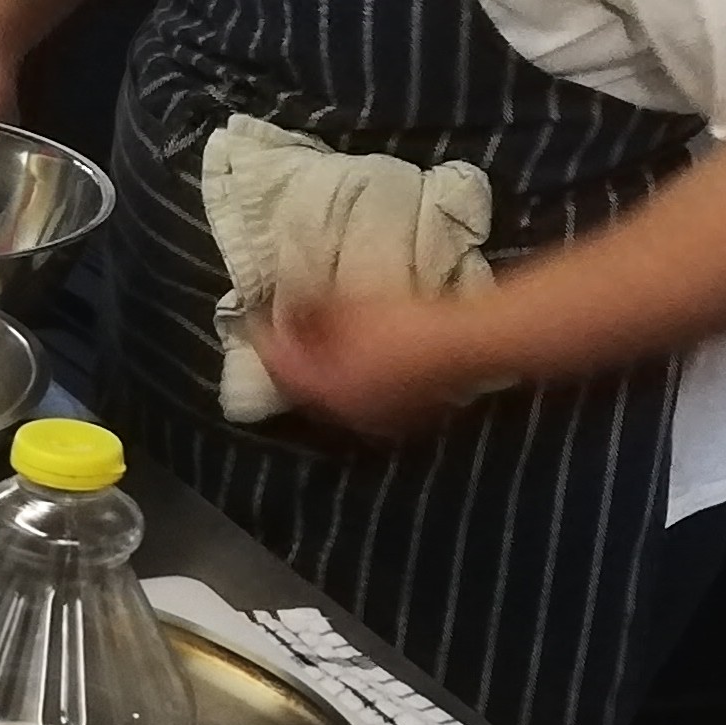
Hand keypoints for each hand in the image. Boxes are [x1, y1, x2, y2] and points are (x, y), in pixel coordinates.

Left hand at [257, 283, 501, 440]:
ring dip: (321, 370)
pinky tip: (359, 356)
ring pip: (333, 396)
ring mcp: (376, 421)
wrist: (469, 343)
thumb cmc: (405, 321)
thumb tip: (286, 304)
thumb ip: (309, 307)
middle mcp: (345, 415)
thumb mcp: (348, 304)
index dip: (264, 337)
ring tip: (320, 339)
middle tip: (286, 327)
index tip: (256, 315)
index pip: (279, 366)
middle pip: (303, 387)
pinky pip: (362, 399)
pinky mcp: (403, 418)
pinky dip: (350, 379)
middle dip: (292, 357)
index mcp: (326, 389)